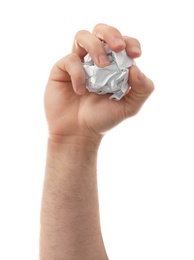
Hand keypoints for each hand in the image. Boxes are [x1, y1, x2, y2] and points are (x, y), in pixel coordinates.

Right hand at [44, 23, 153, 142]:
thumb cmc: (102, 119)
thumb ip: (142, 89)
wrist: (78, 133)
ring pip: (83, 36)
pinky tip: (80, 91)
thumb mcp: (129, 107)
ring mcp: (78, 63)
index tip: (135, 54)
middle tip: (118, 48)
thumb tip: (136, 67)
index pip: (123, 43)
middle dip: (111, 34)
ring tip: (101, 65)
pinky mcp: (62, 69)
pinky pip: (70, 60)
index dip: (131, 42)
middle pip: (101, 31)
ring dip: (95, 46)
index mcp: (113, 66)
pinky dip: (78, 73)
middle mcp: (95, 61)